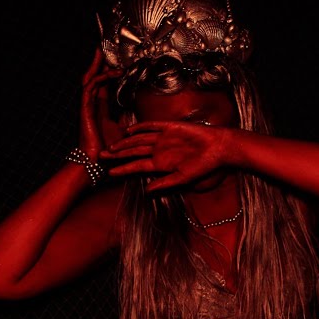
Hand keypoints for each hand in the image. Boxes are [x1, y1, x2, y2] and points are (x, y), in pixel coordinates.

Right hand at [78, 49, 122, 159]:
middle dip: (98, 63)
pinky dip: (100, 78)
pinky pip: (91, 87)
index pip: (102, 84)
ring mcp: (87, 105)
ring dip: (98, 66)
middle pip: (93, 77)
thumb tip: (135, 111)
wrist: (95, 161)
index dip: (107, 72)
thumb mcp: (122, 130)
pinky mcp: (85, 108)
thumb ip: (127, 118)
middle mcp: (91, 104)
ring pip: (90, 78)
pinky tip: (110, 73)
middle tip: (102, 49)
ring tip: (103, 53)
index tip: (115, 62)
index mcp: (99, 108)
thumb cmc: (107, 149)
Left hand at [100, 120, 234, 192]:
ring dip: (124, 142)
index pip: (136, 167)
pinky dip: (140, 127)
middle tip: (100, 156)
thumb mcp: (183, 178)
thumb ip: (165, 183)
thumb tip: (148, 192)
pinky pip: (151, 126)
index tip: (109, 173)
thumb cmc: (203, 166)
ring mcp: (163, 138)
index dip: (122, 169)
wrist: (218, 148)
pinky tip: (129, 130)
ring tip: (111, 146)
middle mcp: (158, 150)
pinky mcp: (169, 126)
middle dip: (117, 155)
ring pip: (138, 140)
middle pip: (133, 152)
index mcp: (160, 164)